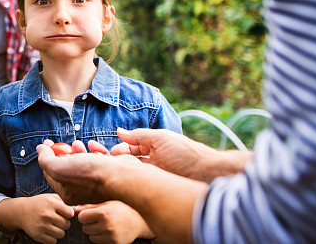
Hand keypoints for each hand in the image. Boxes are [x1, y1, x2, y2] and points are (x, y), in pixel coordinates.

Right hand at [0, 194, 74, 243]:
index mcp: (51, 203)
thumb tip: (80, 210)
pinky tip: (47, 231)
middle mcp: (46, 214)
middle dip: (64, 223)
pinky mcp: (38, 235)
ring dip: (59, 231)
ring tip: (52, 225)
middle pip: (66, 225)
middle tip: (56, 219)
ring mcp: (42, 226)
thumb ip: (64, 202)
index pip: (70, 213)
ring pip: (61, 234)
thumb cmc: (39, 204)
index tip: (63, 213)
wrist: (21, 211)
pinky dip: (52, 238)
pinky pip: (53, 241)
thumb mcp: (50, 198)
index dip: (68, 214)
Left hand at [36, 141, 141, 205]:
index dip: (45, 157)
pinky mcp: (107, 173)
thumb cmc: (91, 175)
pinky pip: (97, 159)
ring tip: (78, 144)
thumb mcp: (59, 167)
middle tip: (59, 143)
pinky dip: (95, 150)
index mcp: (67, 193)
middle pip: (65, 167)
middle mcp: (81, 190)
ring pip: (82, 162)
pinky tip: (93, 146)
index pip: (50, 173)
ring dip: (78, 150)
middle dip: (62, 152)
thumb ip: (46, 160)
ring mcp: (95, 182)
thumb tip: (41, 150)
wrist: (122, 176)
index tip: (46, 145)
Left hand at [76, 201, 153, 243]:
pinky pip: (98, 242)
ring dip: (93, 232)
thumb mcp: (106, 204)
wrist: (139, 222)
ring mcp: (110, 236)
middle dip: (88, 224)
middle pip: (85, 228)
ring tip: (103, 226)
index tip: (89, 214)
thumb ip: (89, 207)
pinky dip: (100, 238)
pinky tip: (107, 232)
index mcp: (103, 213)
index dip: (84, 216)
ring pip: (91, 237)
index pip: (82, 218)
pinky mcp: (114, 243)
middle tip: (97, 220)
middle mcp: (107, 226)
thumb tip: (74, 209)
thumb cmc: (121, 210)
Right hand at [111, 128, 241, 181]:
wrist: (208, 173)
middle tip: (107, 163)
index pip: (132, 146)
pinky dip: (132, 181)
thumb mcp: (161, 138)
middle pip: (131, 159)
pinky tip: (124, 180)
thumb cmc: (187, 153)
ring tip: (113, 171)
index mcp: (156, 145)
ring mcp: (157, 173)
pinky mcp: (160, 185)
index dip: (120, 149)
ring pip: (135, 171)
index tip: (108, 153)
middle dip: (118, 160)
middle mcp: (155, 159)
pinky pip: (143, 182)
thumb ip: (139, 135)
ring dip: (124, 169)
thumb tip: (119, 131)